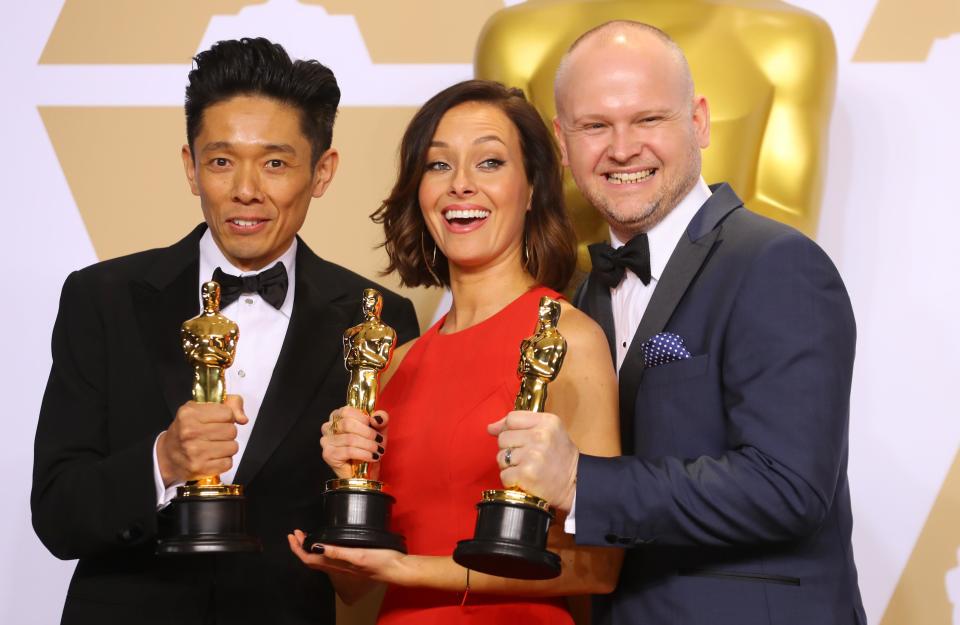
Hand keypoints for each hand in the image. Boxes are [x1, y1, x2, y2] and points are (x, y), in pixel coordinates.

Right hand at [157, 395, 247, 485]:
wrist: (167, 455)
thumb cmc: (186, 430)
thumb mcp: (200, 408)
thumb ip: (228, 404)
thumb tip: (243, 419)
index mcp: (189, 414)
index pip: (227, 413)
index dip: (227, 417)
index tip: (218, 420)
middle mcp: (190, 432)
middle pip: (232, 431)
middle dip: (227, 432)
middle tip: (215, 435)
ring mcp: (195, 452)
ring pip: (233, 447)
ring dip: (227, 447)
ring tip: (214, 446)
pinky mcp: (200, 468)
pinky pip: (228, 463)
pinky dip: (224, 461)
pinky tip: (213, 457)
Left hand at [287, 529, 408, 584]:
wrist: (396, 569)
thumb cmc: (380, 561)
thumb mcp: (358, 554)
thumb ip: (338, 552)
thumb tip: (315, 547)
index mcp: (337, 564)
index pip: (309, 559)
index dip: (298, 549)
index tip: (293, 535)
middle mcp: (338, 567)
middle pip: (311, 560)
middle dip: (300, 547)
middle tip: (296, 533)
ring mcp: (344, 566)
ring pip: (319, 559)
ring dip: (310, 548)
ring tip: (306, 537)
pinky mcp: (351, 562)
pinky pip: (329, 558)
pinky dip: (321, 549)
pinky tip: (326, 543)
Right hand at [320, 406, 387, 478]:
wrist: (367, 470)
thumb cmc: (369, 447)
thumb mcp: (379, 430)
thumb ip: (381, 419)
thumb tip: (376, 417)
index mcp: (338, 416)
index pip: (346, 411)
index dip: (362, 417)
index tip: (374, 425)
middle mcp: (328, 427)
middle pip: (347, 424)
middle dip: (367, 433)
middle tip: (379, 440)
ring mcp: (326, 441)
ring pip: (350, 439)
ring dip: (368, 445)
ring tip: (378, 450)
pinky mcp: (329, 455)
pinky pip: (348, 451)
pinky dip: (364, 454)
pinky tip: (372, 457)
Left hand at [487, 411, 578, 512]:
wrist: (576, 485)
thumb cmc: (560, 458)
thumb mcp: (550, 432)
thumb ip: (521, 424)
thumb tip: (491, 427)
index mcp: (547, 422)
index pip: (511, 418)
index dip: (507, 429)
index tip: (513, 439)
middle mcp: (540, 436)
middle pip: (503, 438)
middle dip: (509, 449)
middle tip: (525, 457)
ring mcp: (533, 456)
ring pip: (501, 457)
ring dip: (509, 466)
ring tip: (526, 468)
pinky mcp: (526, 474)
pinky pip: (504, 474)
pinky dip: (511, 480)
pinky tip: (524, 479)